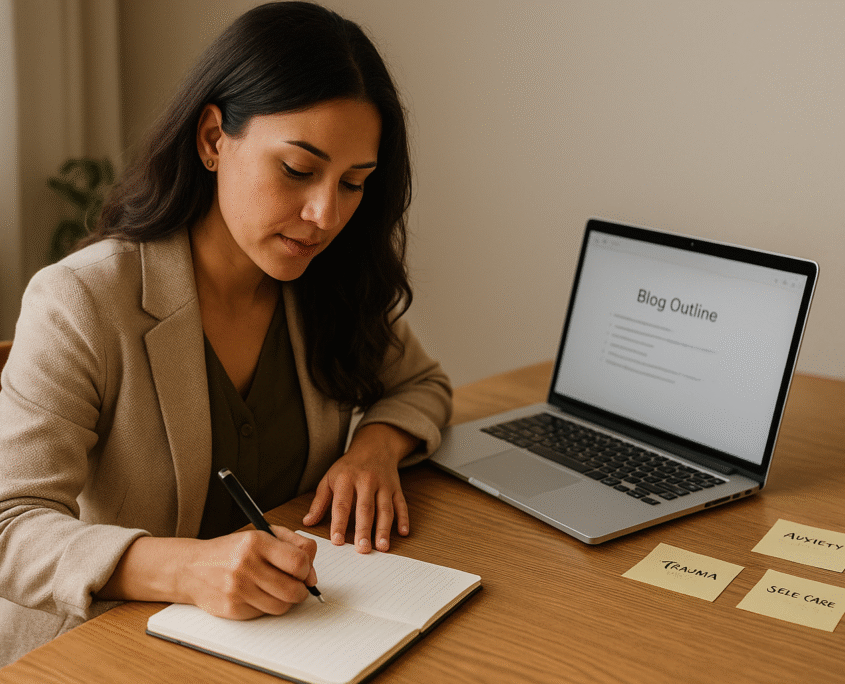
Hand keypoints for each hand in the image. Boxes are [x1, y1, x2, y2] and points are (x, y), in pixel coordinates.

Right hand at [181, 526, 317, 619]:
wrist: (191, 568)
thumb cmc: (231, 550)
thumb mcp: (262, 534)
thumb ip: (293, 544)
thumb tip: (312, 573)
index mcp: (256, 542)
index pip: (298, 561)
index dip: (307, 569)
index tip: (304, 571)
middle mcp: (246, 565)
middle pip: (293, 589)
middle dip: (301, 589)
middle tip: (295, 584)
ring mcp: (238, 589)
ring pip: (282, 606)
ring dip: (286, 600)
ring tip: (277, 589)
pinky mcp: (233, 608)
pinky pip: (265, 614)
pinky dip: (267, 607)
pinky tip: (258, 595)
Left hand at [302, 423, 418, 552]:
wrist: (375, 446)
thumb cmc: (348, 467)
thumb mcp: (329, 478)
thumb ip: (319, 501)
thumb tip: (307, 522)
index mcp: (346, 479)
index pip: (342, 504)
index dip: (339, 523)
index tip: (337, 541)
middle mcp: (366, 481)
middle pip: (365, 508)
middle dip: (364, 530)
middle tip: (362, 549)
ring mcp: (384, 484)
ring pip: (385, 508)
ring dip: (384, 528)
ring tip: (382, 547)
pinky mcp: (396, 488)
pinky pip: (401, 504)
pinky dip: (403, 518)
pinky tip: (403, 533)